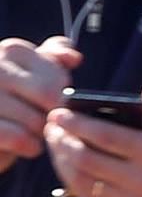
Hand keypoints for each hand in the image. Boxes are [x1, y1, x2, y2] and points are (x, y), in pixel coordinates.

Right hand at [0, 34, 79, 162]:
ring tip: (32, 132)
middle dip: (54, 115)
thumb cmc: (14, 101)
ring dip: (41, 133)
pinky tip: (25, 145)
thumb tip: (74, 57)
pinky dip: (29, 146)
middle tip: (46, 122)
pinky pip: (20, 138)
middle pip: (49, 97)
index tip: (54, 104)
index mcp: (11, 50)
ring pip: (36, 120)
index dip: (63, 96)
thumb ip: (53, 59)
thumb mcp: (33, 74)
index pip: (57, 75)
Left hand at [43, 84, 141, 196]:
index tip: (58, 113)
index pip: (106, 137)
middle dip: (62, 140)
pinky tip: (66, 162)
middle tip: (51, 126)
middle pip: (88, 159)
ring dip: (61, 159)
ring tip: (55, 142)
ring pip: (82, 180)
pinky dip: (71, 178)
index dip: (77, 124)